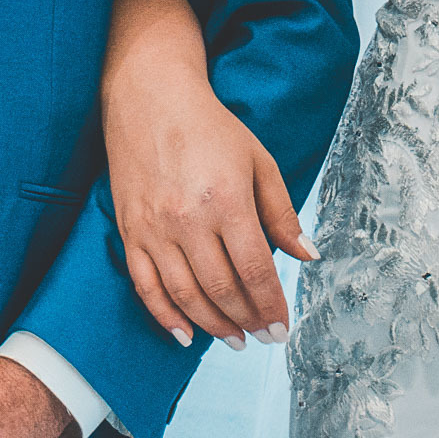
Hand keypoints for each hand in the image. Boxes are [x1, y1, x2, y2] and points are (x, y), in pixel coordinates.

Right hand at [103, 65, 318, 348]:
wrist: (149, 98)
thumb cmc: (209, 128)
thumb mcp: (259, 162)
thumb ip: (282, 214)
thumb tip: (308, 256)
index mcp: (227, 201)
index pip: (254, 270)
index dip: (271, 306)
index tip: (281, 328)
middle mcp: (188, 220)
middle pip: (221, 288)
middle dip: (247, 320)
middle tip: (262, 337)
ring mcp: (155, 229)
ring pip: (185, 294)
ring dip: (212, 325)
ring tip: (233, 339)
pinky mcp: (130, 232)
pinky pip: (146, 286)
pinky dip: (165, 315)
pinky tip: (185, 334)